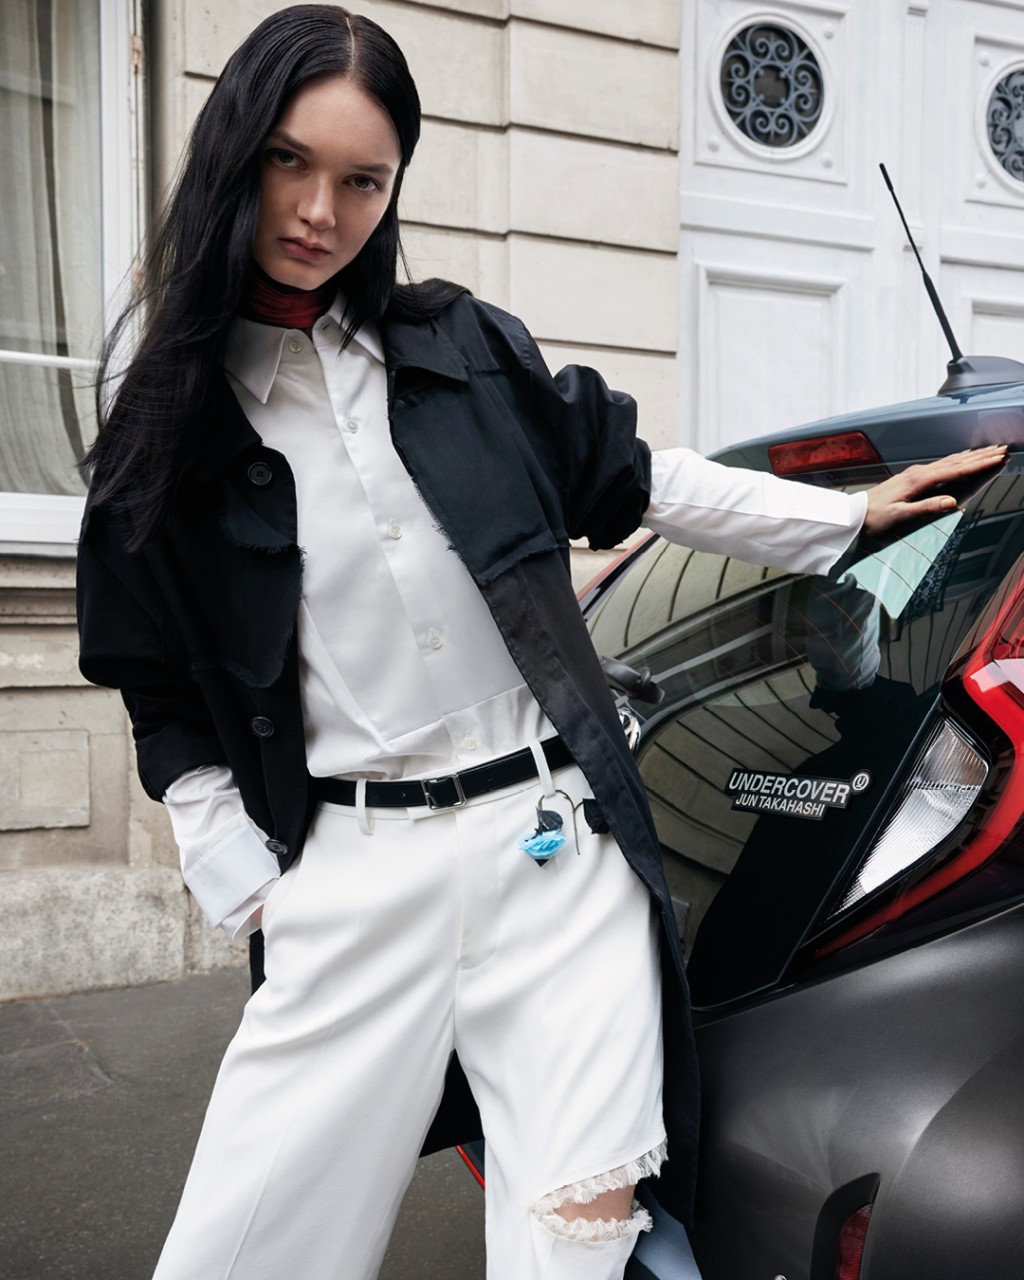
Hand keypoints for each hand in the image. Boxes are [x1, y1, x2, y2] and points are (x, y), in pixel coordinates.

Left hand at [862, 445, 1007, 537]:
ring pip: (950, 461)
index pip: (956, 470)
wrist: (854, 514)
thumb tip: (952, 502)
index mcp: (918, 480)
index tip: (997, 458)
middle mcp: (919, 472)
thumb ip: (926, 508)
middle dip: (981, 455)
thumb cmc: (875, 517)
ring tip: (989, 451)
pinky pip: (941, 464)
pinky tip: (962, 458)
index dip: (979, 465)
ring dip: (972, 455)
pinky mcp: (912, 476)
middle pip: (957, 461)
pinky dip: (957, 460)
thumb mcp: (900, 516)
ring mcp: (915, 473)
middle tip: (1002, 449)